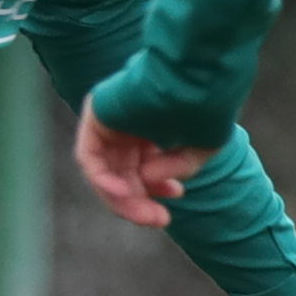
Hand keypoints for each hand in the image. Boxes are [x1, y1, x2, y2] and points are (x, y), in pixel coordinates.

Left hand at [72, 99, 209, 233]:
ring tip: (147, 215)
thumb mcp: (201, 145)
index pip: (143, 164)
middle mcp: (129, 122)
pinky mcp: (96, 115)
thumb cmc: (205, 104)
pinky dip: (103, 179)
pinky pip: (90, 157)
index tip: (178, 195)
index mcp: (154, 124)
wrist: (197, 74)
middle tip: (160, 221)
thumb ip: (177, 168)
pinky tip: (124, 192)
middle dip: (141, 201)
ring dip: (123, 199)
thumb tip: (145, 179)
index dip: (157, 188)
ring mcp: (110, 119)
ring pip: (106, 171)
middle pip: (123, 173)